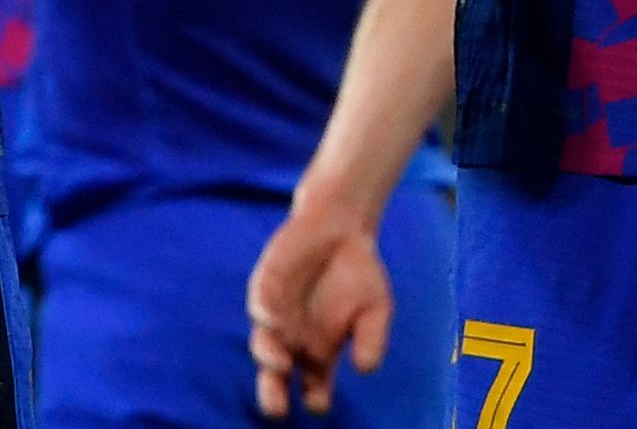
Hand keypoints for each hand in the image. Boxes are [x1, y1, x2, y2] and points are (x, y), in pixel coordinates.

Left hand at [248, 177, 394, 418]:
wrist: (344, 227)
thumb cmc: (360, 273)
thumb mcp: (376, 308)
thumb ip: (373, 338)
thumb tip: (365, 369)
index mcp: (319, 352)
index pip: (312, 387)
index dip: (314, 398)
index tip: (319, 402)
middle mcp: (293, 340)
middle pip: (278, 376)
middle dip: (273, 395)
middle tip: (278, 409)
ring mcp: (276, 315)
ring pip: (264, 344)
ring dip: (269, 356)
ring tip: (279, 364)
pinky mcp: (265, 287)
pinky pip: (260, 305)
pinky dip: (265, 314)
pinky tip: (272, 320)